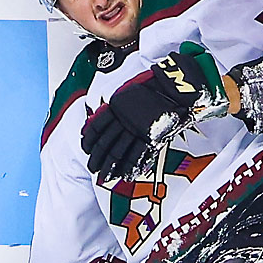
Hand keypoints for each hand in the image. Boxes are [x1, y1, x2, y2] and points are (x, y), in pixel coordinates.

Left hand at [82, 43, 228, 182]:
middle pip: (105, 143)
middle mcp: (125, 118)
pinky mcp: (152, 136)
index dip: (89, 140)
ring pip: (119, 152)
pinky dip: (131, 167)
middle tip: (93, 168)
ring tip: (105, 176)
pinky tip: (126, 175)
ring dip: (110, 166)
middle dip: (98, 159)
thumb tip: (100, 119)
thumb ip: (115, 106)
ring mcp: (138, 128)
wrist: (176, 87)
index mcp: (116, 105)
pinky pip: (138, 155)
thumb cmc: (154, 86)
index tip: (86, 149)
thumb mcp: (129, 91)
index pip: (97, 127)